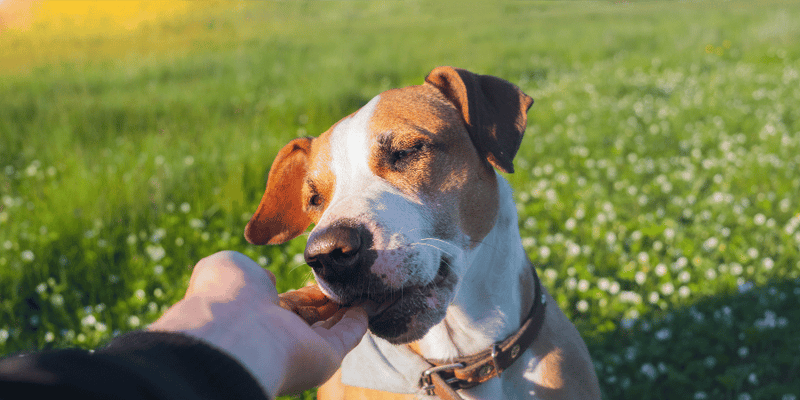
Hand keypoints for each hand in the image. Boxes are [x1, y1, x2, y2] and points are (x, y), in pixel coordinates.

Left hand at [148, 251, 368, 397]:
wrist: (232, 334)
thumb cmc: (225, 296)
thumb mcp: (229, 267)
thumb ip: (250, 271)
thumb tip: (269, 280)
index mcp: (256, 314)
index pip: (288, 304)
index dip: (307, 291)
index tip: (325, 274)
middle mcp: (280, 333)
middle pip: (314, 315)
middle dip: (332, 299)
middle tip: (352, 278)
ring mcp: (303, 347)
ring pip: (333, 325)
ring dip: (351, 307)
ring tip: (369, 286)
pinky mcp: (326, 357)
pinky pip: (348, 336)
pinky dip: (362, 320)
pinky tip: (373, 303)